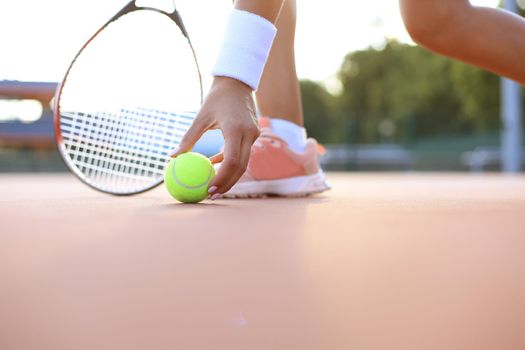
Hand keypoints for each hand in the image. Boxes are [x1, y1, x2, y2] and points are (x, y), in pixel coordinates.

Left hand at [170, 77, 259, 197]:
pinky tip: (213, 166)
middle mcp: (248, 134)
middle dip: (227, 184)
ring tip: (212, 187)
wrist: (237, 83)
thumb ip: (188, 138)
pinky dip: (229, 163)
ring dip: (229, 176)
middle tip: (211, 195)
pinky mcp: (254, 135)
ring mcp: (254, 135)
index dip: (221, 178)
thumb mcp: (200, 117)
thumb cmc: (216, 98)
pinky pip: (242, 154)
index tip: (208, 189)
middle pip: (240, 167)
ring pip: (244, 163)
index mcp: (235, 129)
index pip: (232, 161)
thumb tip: (173, 157)